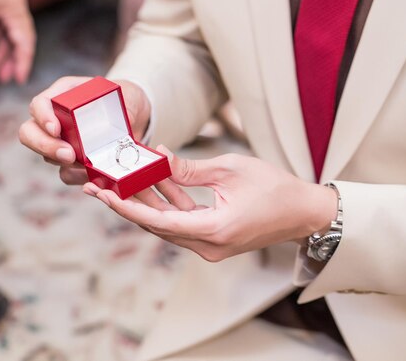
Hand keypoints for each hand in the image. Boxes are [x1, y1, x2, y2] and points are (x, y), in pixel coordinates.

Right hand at [19, 77, 151, 184]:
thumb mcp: (127, 94)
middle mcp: (55, 118)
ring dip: (62, 163)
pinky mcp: (72, 162)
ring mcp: (61, 141)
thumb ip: (124, 106)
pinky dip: (77, 176)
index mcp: (62, 95)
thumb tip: (125, 122)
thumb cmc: (125, 99)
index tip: (56, 129)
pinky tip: (92, 175)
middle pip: (29, 133)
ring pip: (45, 156)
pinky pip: (65, 174)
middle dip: (45, 146)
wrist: (134, 117)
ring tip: (85, 165)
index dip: (42, 117)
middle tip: (68, 155)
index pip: (39, 104)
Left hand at [83, 147, 337, 261]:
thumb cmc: (275, 188)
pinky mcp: (213, 240)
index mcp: (212, 230)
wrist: (304, 212)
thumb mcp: (229, 170)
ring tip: (122, 180)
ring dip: (148, 202)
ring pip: (167, 224)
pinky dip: (169, 205)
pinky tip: (156, 183)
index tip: (103, 195)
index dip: (126, 207)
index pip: (157, 221)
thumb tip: (158, 159)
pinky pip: (182, 224)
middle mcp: (207, 246)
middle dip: (128, 204)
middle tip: (101, 186)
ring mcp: (210, 246)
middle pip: (156, 225)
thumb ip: (189, 169)